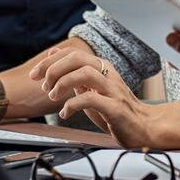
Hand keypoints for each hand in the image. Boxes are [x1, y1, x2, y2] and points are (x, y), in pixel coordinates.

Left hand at [29, 48, 156, 147]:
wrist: (143, 127)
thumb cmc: (115, 109)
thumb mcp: (91, 89)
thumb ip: (74, 75)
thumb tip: (54, 59)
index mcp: (101, 67)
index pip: (72, 53)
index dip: (50, 61)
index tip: (35, 74)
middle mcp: (108, 74)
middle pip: (77, 58)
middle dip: (53, 69)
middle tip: (44, 86)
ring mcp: (112, 89)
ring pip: (84, 73)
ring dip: (63, 83)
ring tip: (53, 96)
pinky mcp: (115, 107)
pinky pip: (91, 99)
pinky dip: (72, 105)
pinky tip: (65, 113)